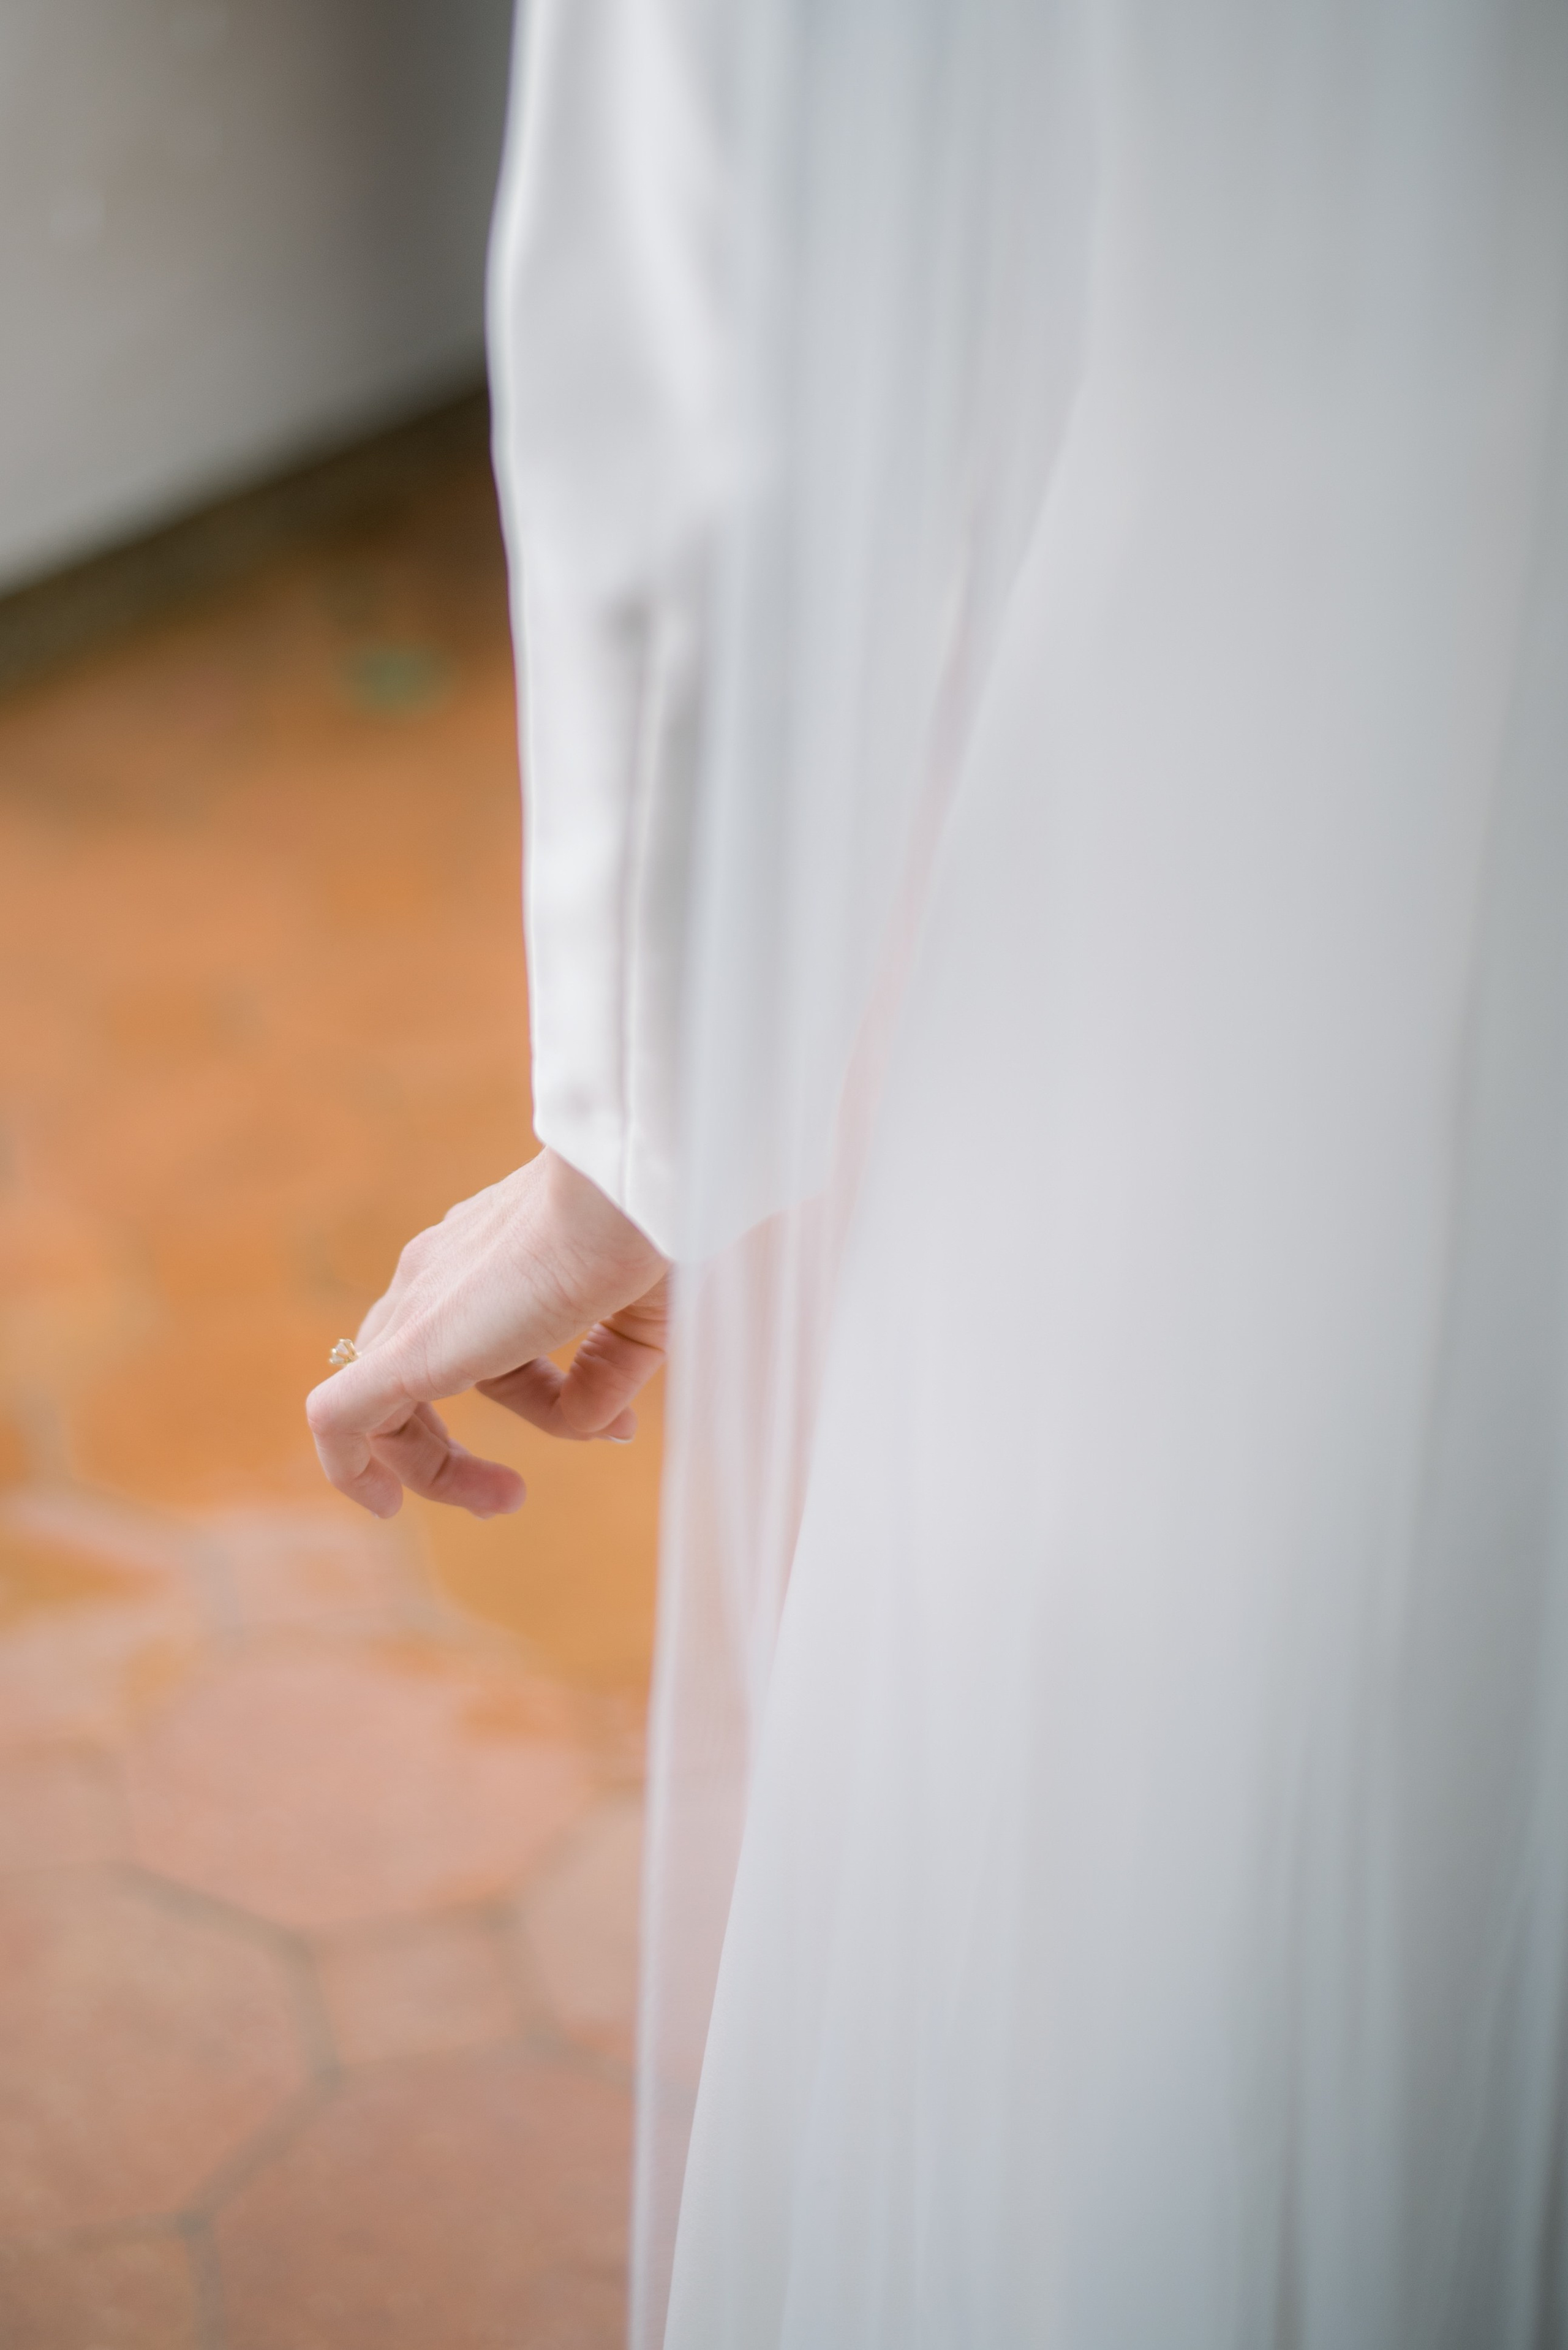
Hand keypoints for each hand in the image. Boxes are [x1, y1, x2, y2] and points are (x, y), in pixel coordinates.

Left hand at [305, 1148, 669, 1519]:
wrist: (620, 1194)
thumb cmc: (640, 1236)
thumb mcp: (638, 1318)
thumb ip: (611, 1371)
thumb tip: (596, 1424)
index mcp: (488, 1260)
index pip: (492, 1349)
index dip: (548, 1403)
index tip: (615, 1428)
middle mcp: (438, 1277)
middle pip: (414, 1380)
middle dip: (453, 1450)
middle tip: (510, 1494)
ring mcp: (417, 1309)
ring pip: (377, 1403)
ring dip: (428, 1467)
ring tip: (498, 1500)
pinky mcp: (407, 1349)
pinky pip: (339, 1417)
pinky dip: (349, 1466)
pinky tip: (384, 1504)